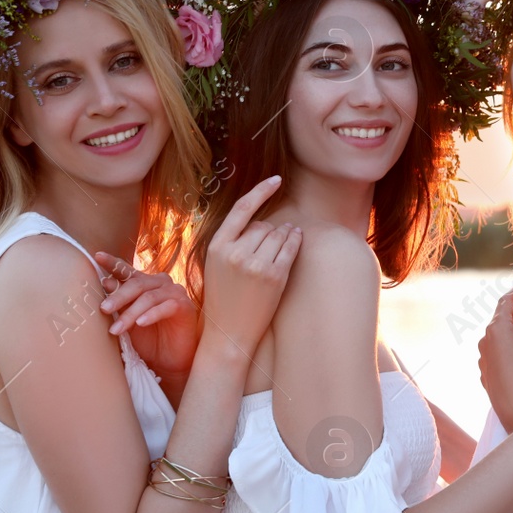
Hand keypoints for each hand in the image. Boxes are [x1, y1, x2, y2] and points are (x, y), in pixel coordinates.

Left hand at [92, 251, 196, 382]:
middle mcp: (160, 283)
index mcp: (144, 283)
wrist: (168, 361)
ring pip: (149, 297)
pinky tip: (141, 323)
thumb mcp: (127, 320)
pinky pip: (166, 307)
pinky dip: (152, 315)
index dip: (113, 263)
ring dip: (131, 313)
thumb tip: (106, 282)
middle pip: (137, 283)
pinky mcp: (185, 306)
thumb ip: (120, 302)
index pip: (127, 270)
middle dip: (118, 297)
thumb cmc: (147, 339)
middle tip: (103, 309)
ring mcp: (174, 293)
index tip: (97, 256)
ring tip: (116, 329)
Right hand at [200, 176, 301, 356]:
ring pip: (279, 234)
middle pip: (263, 225)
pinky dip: (296, 240)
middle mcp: (235, 253)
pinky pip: (291, 247)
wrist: (229, 332)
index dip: (261, 191)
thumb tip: (260, 219)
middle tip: (265, 250)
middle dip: (268, 232)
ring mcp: (256, 264)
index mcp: (217, 246)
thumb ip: (231, 241)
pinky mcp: (274, 276)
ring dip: (284, 235)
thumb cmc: (223, 297)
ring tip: (280, 245)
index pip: (242, 209)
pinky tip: (296, 238)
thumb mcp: (216, 264)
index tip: (277, 180)